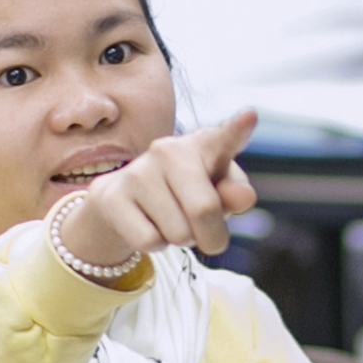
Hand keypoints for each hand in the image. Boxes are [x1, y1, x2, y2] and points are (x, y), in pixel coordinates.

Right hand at [58, 112, 259, 266]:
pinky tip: (147, 224)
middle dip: (211, 236)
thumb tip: (245, 197)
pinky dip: (155, 245)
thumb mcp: (215, 195)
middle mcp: (168, 150)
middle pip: (204, 210)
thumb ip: (233, 196)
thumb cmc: (184, 196)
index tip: (251, 116)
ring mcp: (137, 171)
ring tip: (168, 220)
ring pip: (177, 232)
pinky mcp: (111, 195)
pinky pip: (149, 241)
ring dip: (179, 239)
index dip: (238, 129)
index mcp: (204, 145)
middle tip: (201, 230)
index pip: (225, 138)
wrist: (126, 203)